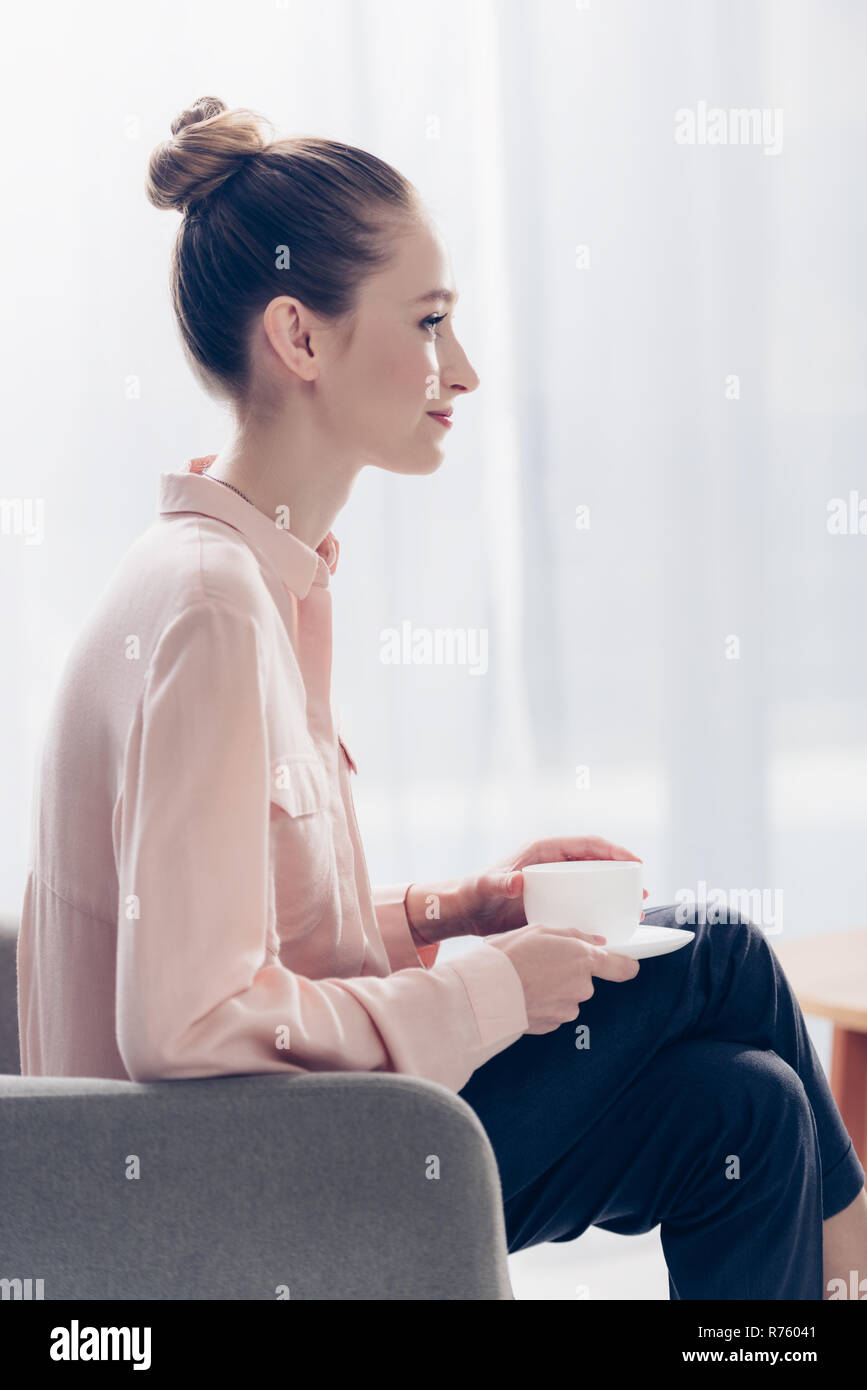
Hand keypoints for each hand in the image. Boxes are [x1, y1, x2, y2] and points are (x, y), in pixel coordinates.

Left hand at [404, 835, 647, 944]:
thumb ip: (499, 883)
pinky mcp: (555, 899)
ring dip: (616, 894)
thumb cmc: (475, 893)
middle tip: (642, 893)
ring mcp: (556, 881)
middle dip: (624, 874)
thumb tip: (517, 881)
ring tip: (635, 912)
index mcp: (544, 850)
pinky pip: (584, 900)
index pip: (588, 844)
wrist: (466, 911)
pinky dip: (601, 909)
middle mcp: (554, 862)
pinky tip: (613, 927)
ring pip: (594, 882)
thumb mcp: (486, 887)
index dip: (615, 851)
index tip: (635, 864)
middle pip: (598, 863)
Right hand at [486, 922, 639, 1033]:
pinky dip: (542, 1004)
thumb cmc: (509, 955)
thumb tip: (595, 942)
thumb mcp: (540, 930)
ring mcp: (567, 1010)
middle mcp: (581, 987)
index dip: (626, 965)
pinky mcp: (551, 1026)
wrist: (485, 992)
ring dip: (553, 989)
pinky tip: (523, 994)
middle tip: (541, 962)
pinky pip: (553, 1012)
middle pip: (585, 980)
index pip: (622, 967)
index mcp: (583, 959)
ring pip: (568, 997)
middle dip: (568, 973)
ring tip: (526, 979)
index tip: (627, 964)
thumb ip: (574, 936)